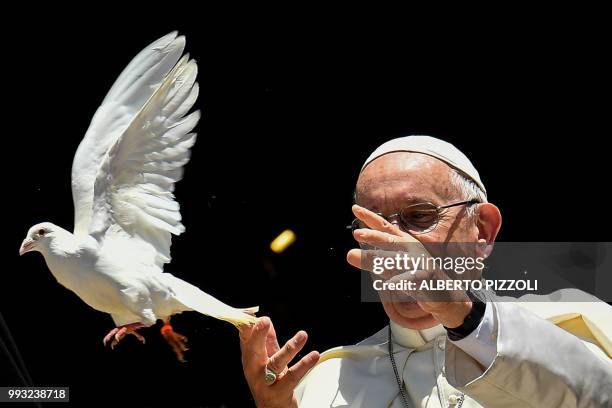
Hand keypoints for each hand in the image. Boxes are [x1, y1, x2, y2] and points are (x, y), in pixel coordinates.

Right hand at [239, 317, 319, 407]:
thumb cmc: (270, 382)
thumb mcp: (266, 360)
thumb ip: (267, 341)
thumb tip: (265, 319)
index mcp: (250, 359)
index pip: (245, 338)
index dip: (248, 325)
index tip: (252, 312)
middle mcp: (254, 370)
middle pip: (254, 350)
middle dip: (258, 335)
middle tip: (265, 320)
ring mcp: (265, 383)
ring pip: (276, 363)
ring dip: (290, 348)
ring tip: (303, 335)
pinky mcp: (279, 393)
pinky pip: (293, 377)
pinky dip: (304, 365)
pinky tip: (314, 355)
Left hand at [347, 204, 471, 327]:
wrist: (444, 294)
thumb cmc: (415, 277)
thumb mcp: (393, 266)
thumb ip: (373, 259)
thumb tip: (349, 254)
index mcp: (405, 242)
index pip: (386, 228)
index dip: (371, 218)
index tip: (355, 209)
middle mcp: (412, 249)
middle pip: (390, 240)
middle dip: (374, 236)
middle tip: (357, 233)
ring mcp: (419, 263)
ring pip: (395, 260)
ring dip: (377, 259)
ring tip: (356, 256)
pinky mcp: (425, 279)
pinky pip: (409, 279)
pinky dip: (399, 281)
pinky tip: (390, 283)